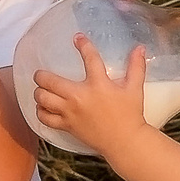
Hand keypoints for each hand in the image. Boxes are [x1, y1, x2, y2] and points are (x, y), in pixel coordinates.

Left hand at [26, 38, 153, 156]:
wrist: (124, 142)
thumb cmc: (131, 115)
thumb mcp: (135, 89)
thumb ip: (136, 67)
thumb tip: (140, 48)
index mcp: (98, 84)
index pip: (89, 58)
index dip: (83, 45)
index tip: (77, 38)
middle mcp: (80, 97)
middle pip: (50, 81)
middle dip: (41, 75)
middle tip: (41, 74)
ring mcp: (71, 113)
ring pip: (43, 99)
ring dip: (39, 92)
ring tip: (41, 90)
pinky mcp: (67, 126)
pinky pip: (45, 118)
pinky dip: (40, 112)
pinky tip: (43, 108)